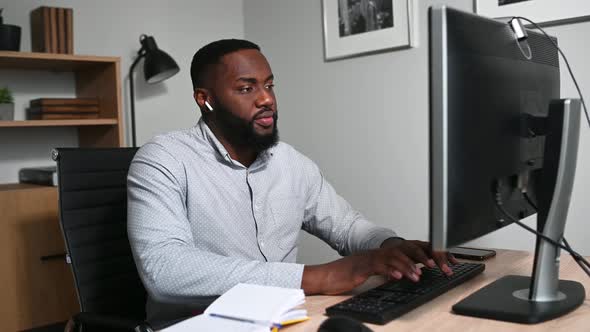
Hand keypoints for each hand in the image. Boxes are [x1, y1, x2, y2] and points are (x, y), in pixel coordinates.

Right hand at [301, 239, 457, 294]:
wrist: (330, 274)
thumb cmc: (351, 273)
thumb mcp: (378, 271)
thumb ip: (394, 269)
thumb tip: (410, 272)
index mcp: (388, 252)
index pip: (415, 248)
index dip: (434, 252)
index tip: (451, 261)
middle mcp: (383, 251)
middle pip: (409, 248)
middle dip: (428, 257)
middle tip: (443, 268)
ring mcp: (373, 257)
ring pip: (396, 256)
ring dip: (410, 265)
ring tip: (422, 274)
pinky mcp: (363, 265)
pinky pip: (379, 266)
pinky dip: (391, 271)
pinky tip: (400, 277)